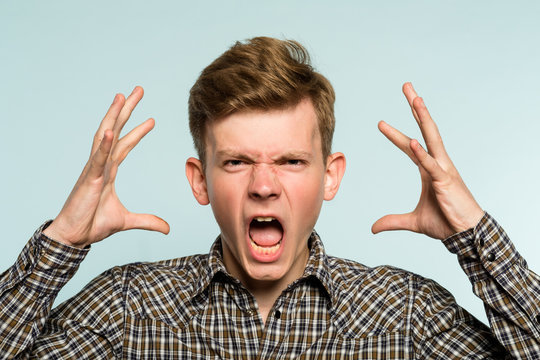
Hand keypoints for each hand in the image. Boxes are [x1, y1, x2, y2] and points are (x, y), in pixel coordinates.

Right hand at [43, 87, 169, 247]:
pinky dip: (105, 145)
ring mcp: (94, 170)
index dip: (138, 131)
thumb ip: (147, 221)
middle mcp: (101, 165)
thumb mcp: (126, 221)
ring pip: (105, 137)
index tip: (152, 119)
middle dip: (126, 110)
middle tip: (137, 90)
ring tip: (122, 96)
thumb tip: (167, 228)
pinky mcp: (89, 180)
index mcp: (109, 171)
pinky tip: (111, 130)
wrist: (74, 237)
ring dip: (114, 116)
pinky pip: (98, 160)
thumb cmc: (92, 225)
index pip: (125, 145)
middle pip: (115, 130)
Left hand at [371, 83, 483, 239]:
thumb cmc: (446, 223)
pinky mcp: (446, 181)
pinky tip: (412, 142)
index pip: (410, 146)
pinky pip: (432, 165)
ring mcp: (443, 170)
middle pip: (424, 130)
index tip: (380, 123)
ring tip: (415, 99)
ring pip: (432, 139)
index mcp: (429, 169)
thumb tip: (373, 227)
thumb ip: (393, 221)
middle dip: (416, 108)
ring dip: (423, 118)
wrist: (466, 236)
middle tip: (407, 87)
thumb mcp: (414, 222)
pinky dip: (422, 154)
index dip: (395, 135)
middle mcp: (437, 163)